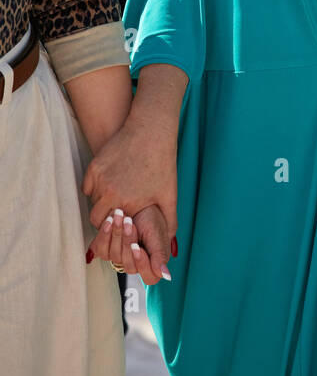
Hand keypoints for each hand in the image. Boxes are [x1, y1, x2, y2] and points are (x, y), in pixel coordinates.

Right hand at [82, 112, 177, 240]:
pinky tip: (109, 184)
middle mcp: (110, 194)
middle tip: (117, 212)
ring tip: (116, 196)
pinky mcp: (93, 167)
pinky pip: (87, 187)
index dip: (117, 230)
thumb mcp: (169, 195)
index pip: (112, 231)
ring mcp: (99, 180)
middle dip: (106, 220)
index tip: (123, 224)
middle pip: (97, 219)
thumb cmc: (162, 163)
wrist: (151, 131)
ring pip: (92, 202)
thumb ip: (170, 223)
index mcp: (128, 204)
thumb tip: (171, 244)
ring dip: (101, 203)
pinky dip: (95, 189)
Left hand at [86, 204, 172, 285]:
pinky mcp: (106, 249)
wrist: (134, 201)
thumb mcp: (157, 233)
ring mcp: (120, 257)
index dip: (143, 264)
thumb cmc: (149, 215)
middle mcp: (136, 262)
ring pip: (114, 257)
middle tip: (130, 222)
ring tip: (120, 215)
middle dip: (128, 241)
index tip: (138, 246)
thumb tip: (166, 276)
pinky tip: (109, 221)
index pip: (149, 277)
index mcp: (153, 261)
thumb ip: (160, 255)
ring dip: (116, 234)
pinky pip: (101, 250)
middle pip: (129, 265)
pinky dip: (104, 234)